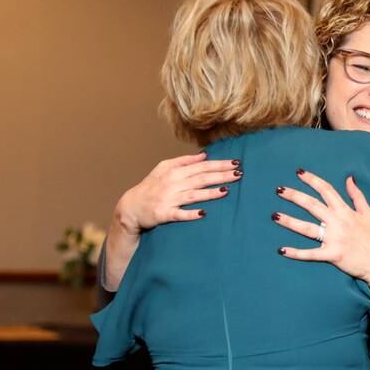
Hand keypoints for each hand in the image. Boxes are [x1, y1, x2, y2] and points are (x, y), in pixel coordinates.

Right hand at [115, 152, 241, 234]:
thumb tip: (204, 155)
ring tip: (226, 190)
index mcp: (174, 171)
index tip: (235, 162)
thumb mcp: (164, 168)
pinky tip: (203, 213)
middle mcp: (172, 183)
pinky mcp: (164, 214)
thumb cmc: (150, 187)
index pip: (201, 166)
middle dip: (220, 175)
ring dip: (209, 192)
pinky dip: (190, 213)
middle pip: (201, 178)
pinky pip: (179, 214)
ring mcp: (168, 199)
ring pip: (193, 195)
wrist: (131, 207)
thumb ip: (184, 161)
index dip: (219, 164)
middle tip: (239, 174)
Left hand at [273, 169, 369, 292]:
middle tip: (279, 190)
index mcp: (345, 211)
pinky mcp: (331, 255)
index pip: (326, 190)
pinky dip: (296, 253)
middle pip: (312, 205)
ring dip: (289, 221)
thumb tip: (349, 178)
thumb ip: (357, 195)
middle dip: (294, 196)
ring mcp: (333, 239)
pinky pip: (311, 254)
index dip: (312, 180)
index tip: (299, 172)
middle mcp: (337, 222)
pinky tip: (282, 250)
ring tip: (274, 216)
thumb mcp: (368, 213)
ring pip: (307, 228)